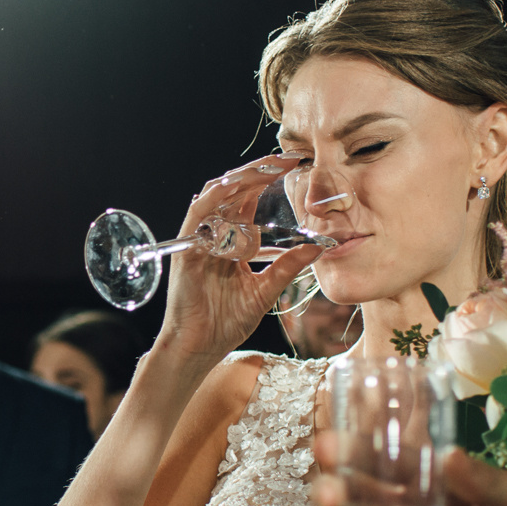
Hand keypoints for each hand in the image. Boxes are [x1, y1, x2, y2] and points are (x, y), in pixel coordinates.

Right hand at [153, 156, 328, 364]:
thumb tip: (318, 247)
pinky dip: (213, 198)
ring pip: (216, 195)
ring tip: (266, 165)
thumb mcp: (265, 291)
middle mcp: (216, 235)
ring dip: (240, 177)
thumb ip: (287, 267)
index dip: (269, 180)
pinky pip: (198, 215)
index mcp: (234, 242)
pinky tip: (231, 185)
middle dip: (260, 171)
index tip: (297, 165)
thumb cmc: (225, 323)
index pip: (250, 200)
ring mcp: (200, 240)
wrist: (199, 347)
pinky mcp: (188, 249)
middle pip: (235, 191)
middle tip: (288, 157)